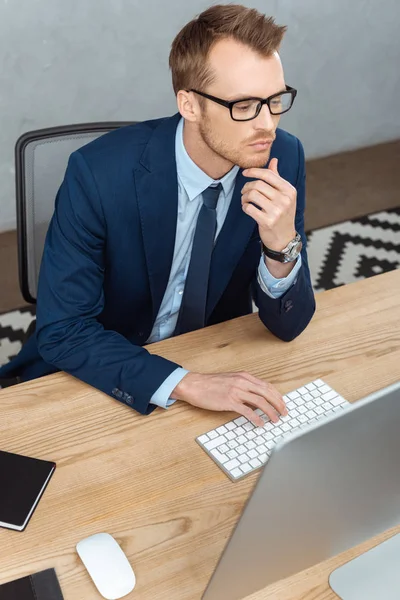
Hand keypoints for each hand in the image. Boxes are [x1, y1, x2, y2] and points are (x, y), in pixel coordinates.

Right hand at [171, 371, 286, 426]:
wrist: (194, 385)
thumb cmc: (210, 384)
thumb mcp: (230, 380)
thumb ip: (244, 385)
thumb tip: (256, 397)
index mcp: (244, 376)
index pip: (266, 386)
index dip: (277, 395)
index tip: (282, 403)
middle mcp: (242, 382)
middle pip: (267, 393)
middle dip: (278, 404)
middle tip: (284, 413)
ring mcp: (236, 391)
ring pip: (260, 401)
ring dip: (270, 412)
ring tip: (275, 420)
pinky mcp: (229, 401)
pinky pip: (247, 411)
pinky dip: (256, 418)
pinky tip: (260, 423)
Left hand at [241, 158, 296, 251]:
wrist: (284, 238)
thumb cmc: (283, 214)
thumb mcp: (284, 196)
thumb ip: (277, 178)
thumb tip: (274, 160)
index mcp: (289, 191)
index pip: (268, 175)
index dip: (254, 171)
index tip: (245, 172)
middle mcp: (284, 200)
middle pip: (258, 184)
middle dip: (247, 186)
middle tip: (244, 191)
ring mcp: (276, 211)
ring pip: (252, 195)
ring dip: (244, 196)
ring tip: (245, 200)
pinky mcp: (267, 221)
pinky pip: (249, 208)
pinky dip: (244, 206)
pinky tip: (247, 208)